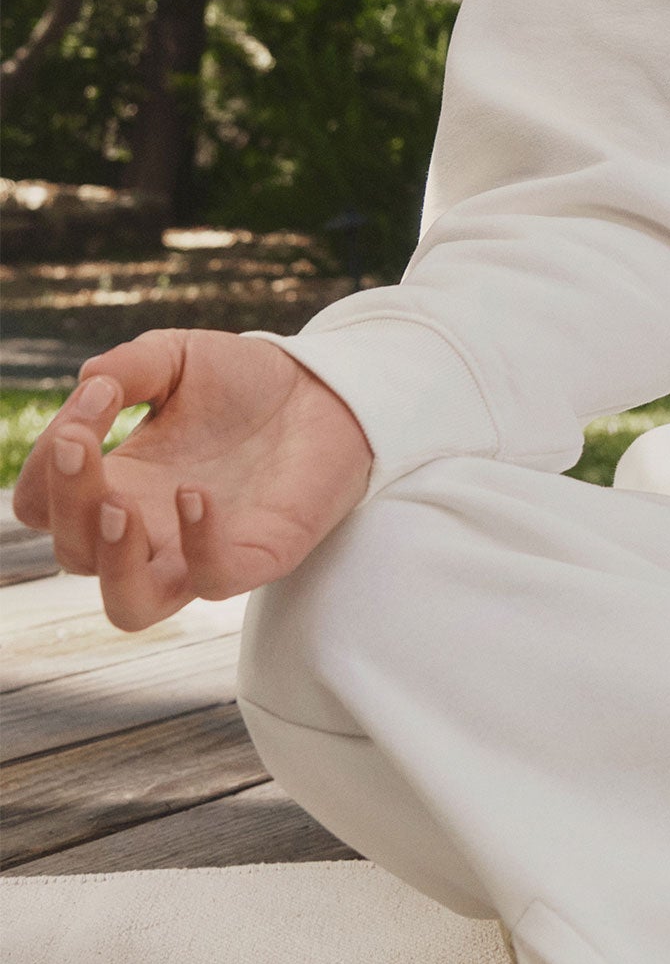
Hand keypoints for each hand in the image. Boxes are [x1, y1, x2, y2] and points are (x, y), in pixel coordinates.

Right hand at [12, 328, 372, 630]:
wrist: (330, 387)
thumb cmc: (248, 382)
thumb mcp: (179, 358)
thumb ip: (131, 366)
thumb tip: (87, 382)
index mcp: (119, 483)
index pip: (44, 505)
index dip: (47, 462)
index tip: (95, 398)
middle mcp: (150, 528)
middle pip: (73, 553)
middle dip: (66, 501)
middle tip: (81, 443)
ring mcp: (201, 550)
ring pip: (130, 605)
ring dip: (112, 561)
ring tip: (119, 503)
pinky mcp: (258, 555)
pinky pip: (214, 581)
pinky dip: (198, 546)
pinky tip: (196, 494)